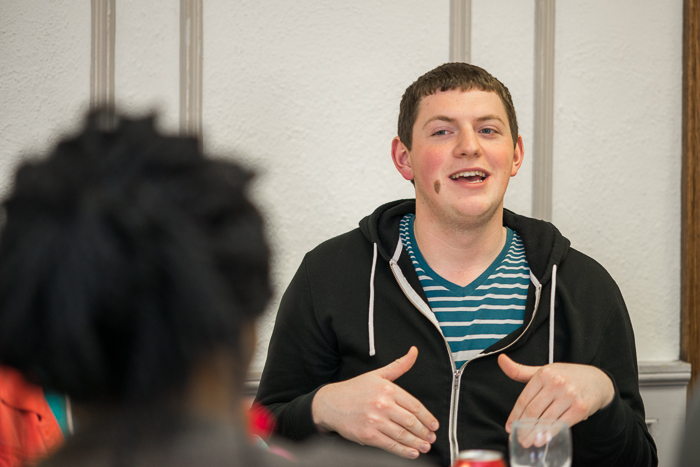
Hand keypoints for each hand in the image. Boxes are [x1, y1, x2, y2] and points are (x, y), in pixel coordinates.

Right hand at [312, 346, 438, 458]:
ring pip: (403, 435)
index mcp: (387, 389)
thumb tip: (414, 352)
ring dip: (417, 443)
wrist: (330, 403)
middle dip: (424, 432)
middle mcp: (382, 404)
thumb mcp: (377, 374)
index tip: (434, 425)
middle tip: (431, 437)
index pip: (414, 405)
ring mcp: (375, 420)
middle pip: (411, 421)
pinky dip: (403, 451)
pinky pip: (390, 445)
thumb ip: (399, 365)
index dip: (428, 417)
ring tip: (425, 446)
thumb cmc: (354, 390)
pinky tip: (411, 453)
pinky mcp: (368, 435)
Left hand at [498, 354, 614, 432]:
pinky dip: (550, 434)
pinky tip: (542, 440)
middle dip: (523, 427)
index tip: (509, 427)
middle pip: (533, 410)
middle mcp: (556, 383)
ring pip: (546, 419)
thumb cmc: (566, 376)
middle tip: (517, 438)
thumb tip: (501, 360)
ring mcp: (569, 395)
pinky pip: (561, 423)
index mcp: (544, 374)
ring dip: (534, 433)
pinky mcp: (580, 407)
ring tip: (527, 442)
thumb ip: (521, 371)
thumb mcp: (544, 370)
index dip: (515, 415)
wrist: (598, 380)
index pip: (524, 399)